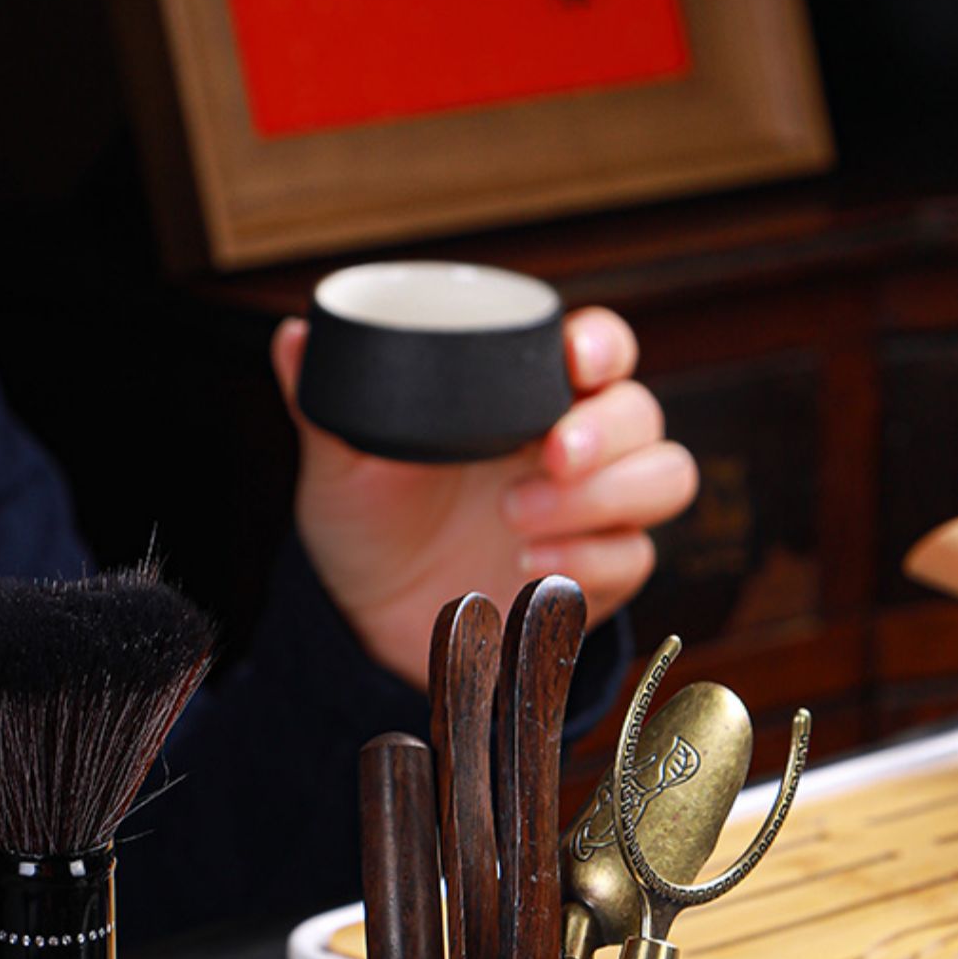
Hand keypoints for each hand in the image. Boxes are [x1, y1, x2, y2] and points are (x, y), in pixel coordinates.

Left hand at [271, 306, 697, 690]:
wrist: (369, 620)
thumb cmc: (369, 523)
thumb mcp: (341, 463)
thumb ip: (327, 403)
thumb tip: (293, 337)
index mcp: (526, 398)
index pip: (597, 349)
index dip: (603, 344)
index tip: (575, 358)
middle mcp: (572, 445)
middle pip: (642, 413)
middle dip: (607, 432)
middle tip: (551, 454)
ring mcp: (592, 512)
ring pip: (664, 478)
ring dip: (606, 495)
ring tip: (520, 517)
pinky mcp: (596, 577)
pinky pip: (635, 558)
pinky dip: (592, 560)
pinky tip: (531, 567)